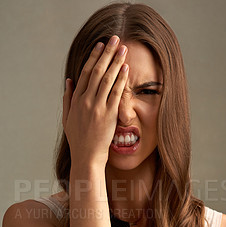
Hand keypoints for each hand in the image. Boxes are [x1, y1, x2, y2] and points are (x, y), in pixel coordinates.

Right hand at [62, 35, 128, 167]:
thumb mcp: (67, 119)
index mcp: (75, 100)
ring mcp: (97, 107)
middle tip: (114, 39)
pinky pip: (116, 93)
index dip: (93, 57)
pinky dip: (121, 79)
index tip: (100, 46)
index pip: (85, 73)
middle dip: (106, 53)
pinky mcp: (108, 115)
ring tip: (123, 48)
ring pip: (107, 79)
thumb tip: (69, 80)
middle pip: (97, 71)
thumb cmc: (78, 140)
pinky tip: (126, 68)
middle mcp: (85, 101)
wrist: (87, 157)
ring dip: (116, 61)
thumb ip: (67, 98)